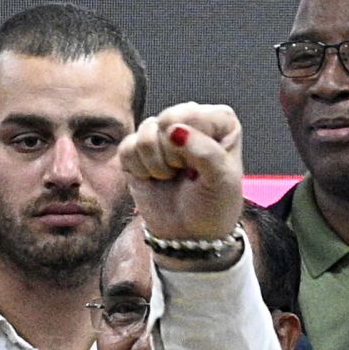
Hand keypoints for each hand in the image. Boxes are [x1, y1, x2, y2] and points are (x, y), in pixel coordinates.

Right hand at [118, 102, 243, 243]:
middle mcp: (188, 121)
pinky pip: (126, 147)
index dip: (189, 144)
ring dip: (155, 163)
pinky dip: (137, 168)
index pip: (190, 114)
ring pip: (144, 133)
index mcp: (218, 121)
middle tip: (185, 173)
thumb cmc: (214, 205)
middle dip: (171, 154)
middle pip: (165, 120)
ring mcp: (160, 136)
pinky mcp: (136, 152)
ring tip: (170, 176)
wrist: (189, 234)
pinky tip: (152, 178)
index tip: (200, 168)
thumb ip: (204, 151)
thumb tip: (174, 130)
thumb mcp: (222, 180)